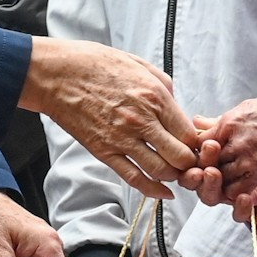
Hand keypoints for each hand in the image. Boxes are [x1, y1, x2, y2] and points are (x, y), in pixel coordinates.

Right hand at [20, 37, 196, 199]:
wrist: (57, 73)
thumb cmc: (95, 63)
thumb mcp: (139, 64)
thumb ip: (163, 86)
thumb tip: (175, 105)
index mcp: (155, 97)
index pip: (190, 133)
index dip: (199, 145)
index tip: (198, 147)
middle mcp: (143, 121)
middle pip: (181, 157)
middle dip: (191, 164)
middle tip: (191, 164)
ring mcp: (123, 139)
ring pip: (161, 171)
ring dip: (173, 176)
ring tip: (176, 174)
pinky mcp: (104, 152)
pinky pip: (135, 178)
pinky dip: (153, 190)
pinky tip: (163, 192)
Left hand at [198, 95, 256, 204]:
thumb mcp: (244, 109)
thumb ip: (218, 120)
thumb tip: (197, 121)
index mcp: (228, 124)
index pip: (200, 141)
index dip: (199, 149)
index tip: (202, 152)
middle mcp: (235, 143)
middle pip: (207, 162)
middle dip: (205, 166)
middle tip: (208, 167)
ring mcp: (247, 160)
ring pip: (220, 178)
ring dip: (219, 180)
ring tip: (223, 177)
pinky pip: (237, 191)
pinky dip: (233, 192)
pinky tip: (236, 186)